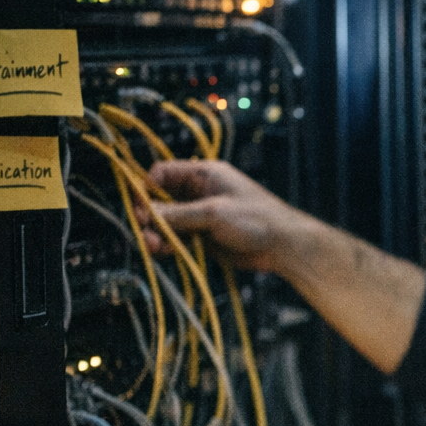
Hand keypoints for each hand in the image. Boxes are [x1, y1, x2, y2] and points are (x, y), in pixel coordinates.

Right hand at [140, 160, 306, 273]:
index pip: (163, 173)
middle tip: (144, 232)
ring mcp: (201, 216)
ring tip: (154, 246)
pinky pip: (179, 238)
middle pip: (161, 200)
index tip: (141, 208)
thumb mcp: (213, 213)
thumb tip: (144, 213)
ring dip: (157, 233)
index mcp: (203, 175)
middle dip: (150, 216)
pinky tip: (164, 252)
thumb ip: (177, 214)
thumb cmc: (256, 219)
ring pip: (168, 222)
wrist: (284, 246)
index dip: (148, 188)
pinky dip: (169, 245)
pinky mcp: (204, 237)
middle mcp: (199, 193)